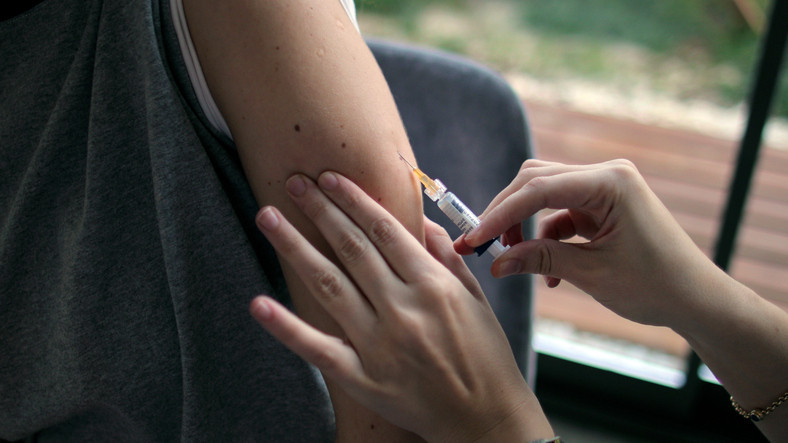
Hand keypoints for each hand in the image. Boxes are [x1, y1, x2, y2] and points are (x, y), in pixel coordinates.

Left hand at [250, 172, 551, 441]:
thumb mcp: (475, 298)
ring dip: (295, 247)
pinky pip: (317, 348)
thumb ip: (446, 256)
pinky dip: (286, 327)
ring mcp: (379, 345)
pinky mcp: (363, 378)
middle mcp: (403, 309)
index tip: (329, 178)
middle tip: (293, 182)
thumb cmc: (484, 354)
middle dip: (320, 210)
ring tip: (268, 216)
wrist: (485, 418)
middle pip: (352, 248)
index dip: (353, 200)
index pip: (384, 229)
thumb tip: (419, 219)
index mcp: (433, 285)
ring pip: (329, 284)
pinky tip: (258, 303)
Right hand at [457, 159, 726, 327]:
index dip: (501, 214)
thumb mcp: (591, 274)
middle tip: (480, 244)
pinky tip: (549, 272)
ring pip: (545, 194)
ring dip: (525, 226)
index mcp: (610, 182)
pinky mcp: (603, 204)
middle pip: (537, 181)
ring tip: (514, 259)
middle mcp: (607, 174)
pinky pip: (561, 213)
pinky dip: (547, 238)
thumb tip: (495, 263)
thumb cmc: (655, 286)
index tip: (474, 238)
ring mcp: (605, 187)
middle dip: (506, 213)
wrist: (696, 299)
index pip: (539, 188)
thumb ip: (541, 260)